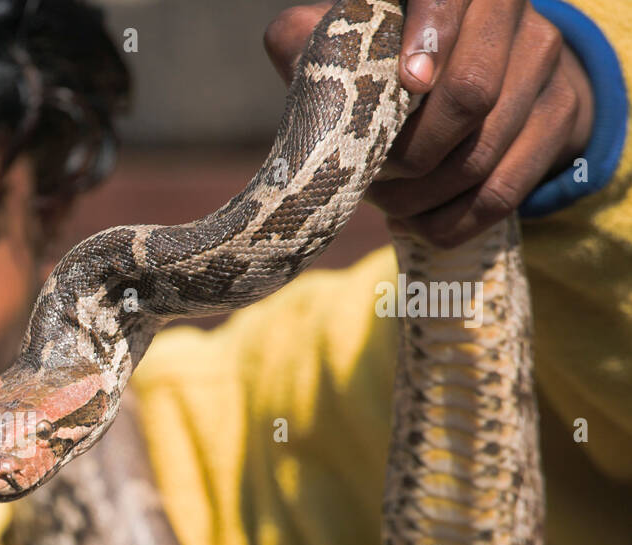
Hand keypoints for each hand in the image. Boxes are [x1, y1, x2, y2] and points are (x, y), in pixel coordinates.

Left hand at [264, 0, 594, 246]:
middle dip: (407, 150)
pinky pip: (500, 194)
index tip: (407, 82)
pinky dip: (447, 221)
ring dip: (417, 194)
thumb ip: (321, 34)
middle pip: (469, 94)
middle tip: (369, 171)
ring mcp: (545, 69)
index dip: (431, 36)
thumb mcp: (365, 39)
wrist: (495, 74)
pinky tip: (413, 220)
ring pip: (480, 154)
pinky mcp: (559, 120)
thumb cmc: (402, 56)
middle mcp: (515, 18)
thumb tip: (288, 43)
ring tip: (382, 199)